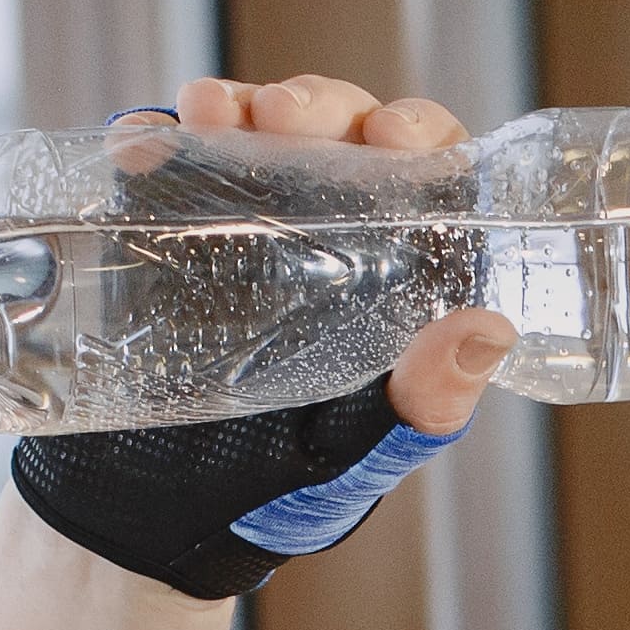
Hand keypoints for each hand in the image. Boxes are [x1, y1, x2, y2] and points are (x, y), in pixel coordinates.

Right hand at [11, 77, 513, 596]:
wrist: (147, 522)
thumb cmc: (272, 492)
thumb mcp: (358, 453)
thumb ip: (424, 402)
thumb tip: (489, 327)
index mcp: (397, 278)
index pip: (432, 176)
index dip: (423, 138)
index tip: (395, 135)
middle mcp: (328, 237)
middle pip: (343, 136)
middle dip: (319, 107)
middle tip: (286, 117)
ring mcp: (243, 223)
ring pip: (255, 132)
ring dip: (237, 108)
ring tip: (208, 111)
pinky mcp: (163, 229)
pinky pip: (164, 163)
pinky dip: (152, 137)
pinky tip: (140, 142)